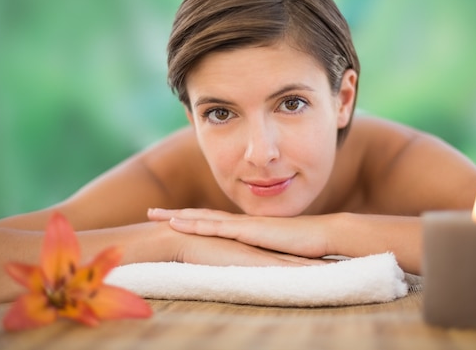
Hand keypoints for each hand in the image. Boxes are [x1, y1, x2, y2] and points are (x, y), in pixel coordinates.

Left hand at [148, 208, 334, 258]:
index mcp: (247, 228)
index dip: (192, 220)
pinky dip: (194, 224)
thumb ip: (266, 253)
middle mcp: (241, 224)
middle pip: (201, 217)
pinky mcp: (248, 231)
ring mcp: (243, 225)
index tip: (172, 219)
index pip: (214, 222)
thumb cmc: (307, 246)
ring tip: (153, 215)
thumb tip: (259, 262)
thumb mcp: (278, 251)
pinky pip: (215, 227)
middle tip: (150, 212)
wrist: (325, 234)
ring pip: (202, 218)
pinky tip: (177, 224)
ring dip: (177, 216)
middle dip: (175, 214)